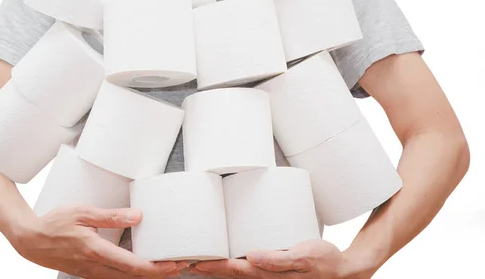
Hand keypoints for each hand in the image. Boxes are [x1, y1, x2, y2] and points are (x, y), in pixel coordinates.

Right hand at [10, 205, 186, 277]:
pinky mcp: (89, 272)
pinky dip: (132, 274)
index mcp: (96, 251)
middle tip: (181, 265)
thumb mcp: (83, 213)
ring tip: (165, 265)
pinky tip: (140, 266)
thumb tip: (138, 216)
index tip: (175, 264)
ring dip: (147, 275)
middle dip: (159, 274)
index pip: (134, 266)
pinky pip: (115, 277)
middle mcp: (96, 267)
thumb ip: (112, 216)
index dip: (157, 269)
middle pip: (134, 277)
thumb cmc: (54, 224)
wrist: (30, 240)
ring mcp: (92, 273)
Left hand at [190, 240, 362, 277]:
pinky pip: (251, 267)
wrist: (344, 269)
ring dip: (220, 266)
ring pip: (239, 271)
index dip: (213, 266)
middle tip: (188, 259)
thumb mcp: (304, 257)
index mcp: (269, 274)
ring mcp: (271, 275)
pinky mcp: (276, 269)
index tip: (194, 261)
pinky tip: (231, 256)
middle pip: (231, 272)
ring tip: (202, 257)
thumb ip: (279, 259)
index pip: (234, 270)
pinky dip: (236, 263)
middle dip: (210, 266)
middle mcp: (266, 276)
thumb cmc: (325, 261)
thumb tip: (251, 257)